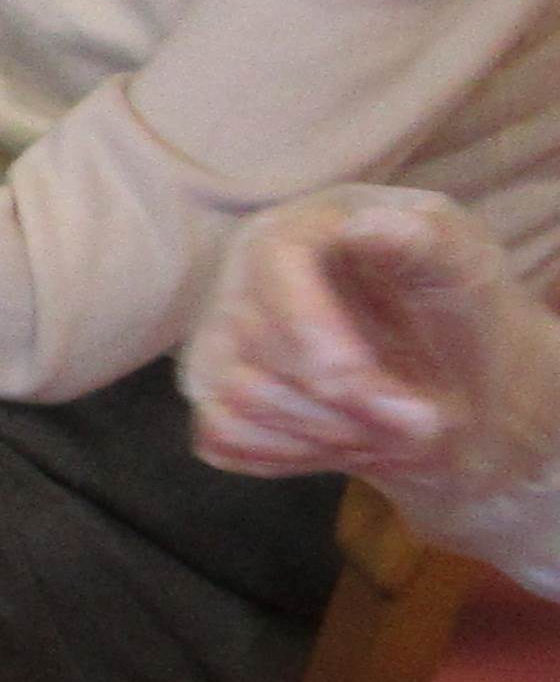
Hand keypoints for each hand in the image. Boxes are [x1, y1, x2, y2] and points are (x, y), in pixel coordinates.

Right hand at [183, 190, 559, 584]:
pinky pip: (224, 437)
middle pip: (255, 340)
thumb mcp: (468, 270)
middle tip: (421, 423)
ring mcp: (218, 344)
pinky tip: (345, 440)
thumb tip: (368, 226)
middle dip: (344, 399)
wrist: (457, 392)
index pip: (272, 261)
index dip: (311, 325)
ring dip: (327, 431)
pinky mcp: (213, 401)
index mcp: (297, 230)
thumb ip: (429, 243)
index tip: (361, 383)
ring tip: (388, 430)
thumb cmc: (461, 319)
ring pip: (237, 396)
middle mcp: (241, 280)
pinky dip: (293, 454)